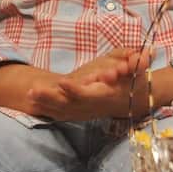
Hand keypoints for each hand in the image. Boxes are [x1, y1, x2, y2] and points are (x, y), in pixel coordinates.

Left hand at [26, 49, 152, 120]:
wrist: (135, 100)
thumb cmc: (135, 80)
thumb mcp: (139, 69)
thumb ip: (140, 61)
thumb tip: (143, 57)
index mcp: (107, 94)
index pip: (90, 94)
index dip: (76, 90)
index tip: (62, 83)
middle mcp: (94, 105)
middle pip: (70, 104)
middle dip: (51, 98)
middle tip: (33, 90)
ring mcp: (86, 111)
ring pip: (63, 110)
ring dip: (45, 103)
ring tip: (29, 94)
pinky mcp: (80, 113)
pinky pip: (62, 113)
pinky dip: (47, 110)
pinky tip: (32, 102)